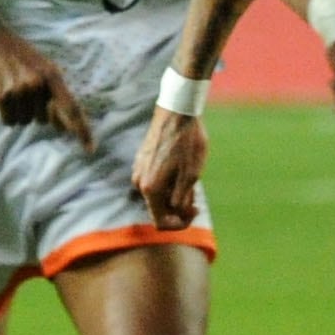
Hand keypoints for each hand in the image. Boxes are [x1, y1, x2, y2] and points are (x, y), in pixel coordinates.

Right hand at [0, 30, 92, 145]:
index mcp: (53, 76)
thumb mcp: (45, 68)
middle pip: (42, 121)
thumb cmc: (22, 56)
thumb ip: (56, 94)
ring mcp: (19, 90)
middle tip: (25, 90)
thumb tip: (63, 127)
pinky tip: (3, 94)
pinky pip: (8, 121)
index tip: (90, 149)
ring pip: (24, 122)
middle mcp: (38, 84)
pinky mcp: (1, 96)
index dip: (82, 131)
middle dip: (35, 111)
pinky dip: (6, 114)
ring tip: (13, 90)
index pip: (72, 108)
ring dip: (19, 112)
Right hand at [133, 106, 209, 226]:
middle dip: (178, 209)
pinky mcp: (142, 160)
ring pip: (157, 195)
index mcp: (150, 189)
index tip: (195, 210)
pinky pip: (154, 181)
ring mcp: (138, 170)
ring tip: (191, 181)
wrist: (177, 111)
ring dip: (174, 195)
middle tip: (196, 198)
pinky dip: (168, 184)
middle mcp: (139, 182)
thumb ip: (182, 200)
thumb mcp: (192, 175)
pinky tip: (182, 171)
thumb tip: (177, 212)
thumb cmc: (187, 142)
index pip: (161, 222)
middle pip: (158, 209)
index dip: (180, 223)